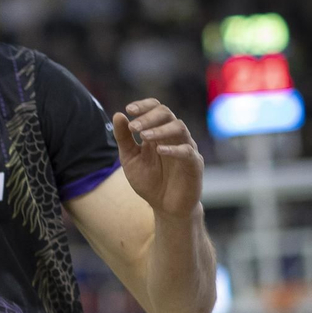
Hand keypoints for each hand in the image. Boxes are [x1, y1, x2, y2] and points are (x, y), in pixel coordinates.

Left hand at [113, 99, 203, 220]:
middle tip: (133, 126)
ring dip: (160, 129)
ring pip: (179, 128)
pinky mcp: (194, 164)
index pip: (156, 109)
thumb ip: (124, 138)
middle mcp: (173, 136)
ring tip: (143, 136)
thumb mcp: (130, 158)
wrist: (164, 206)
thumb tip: (118, 115)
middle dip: (149, 117)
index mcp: (158, 132)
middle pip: (167, 114)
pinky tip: (159, 150)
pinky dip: (174, 149)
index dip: (144, 106)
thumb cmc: (149, 180)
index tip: (128, 109)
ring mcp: (186, 148)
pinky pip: (187, 151)